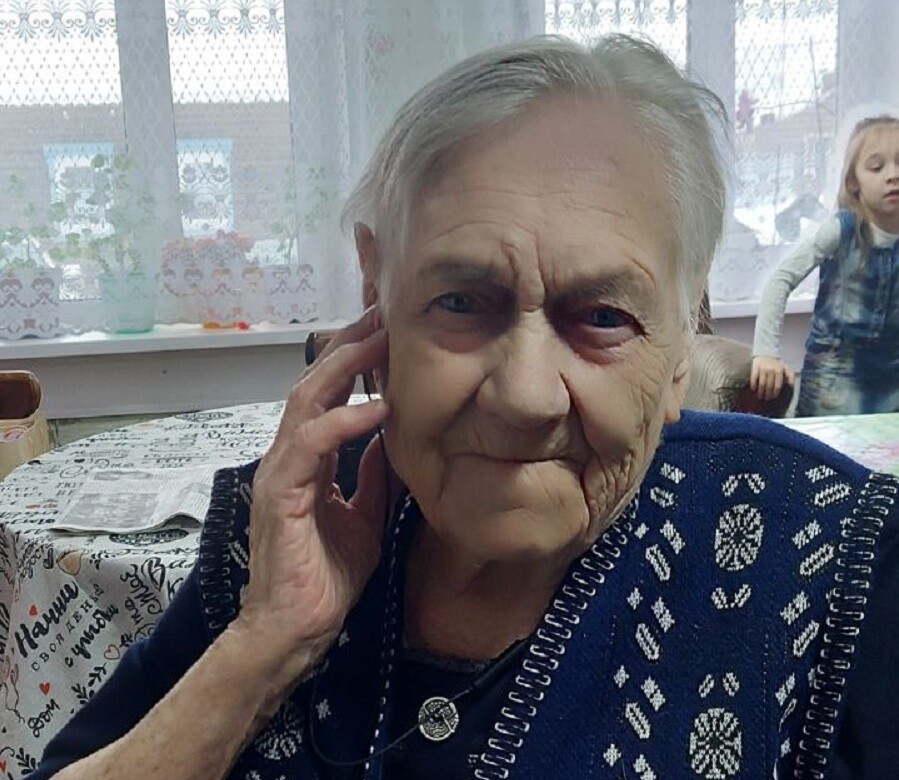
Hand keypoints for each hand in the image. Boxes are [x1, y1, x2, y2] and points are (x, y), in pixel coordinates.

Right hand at [238, 309, 390, 675]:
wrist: (297, 629)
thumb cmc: (325, 577)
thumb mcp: (364, 515)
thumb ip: (370, 476)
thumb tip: (389, 437)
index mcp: (306, 460)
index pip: (327, 395)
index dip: (355, 360)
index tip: (387, 330)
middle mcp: (287, 456)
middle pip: (313, 383)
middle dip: (349, 345)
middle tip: (382, 312)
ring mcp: (279, 472)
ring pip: (305, 401)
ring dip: (344, 367)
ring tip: (380, 339)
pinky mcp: (281, 493)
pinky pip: (311, 444)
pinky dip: (344, 421)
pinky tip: (377, 408)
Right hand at [750, 355, 794, 401]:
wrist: (766, 352)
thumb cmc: (777, 363)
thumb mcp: (786, 367)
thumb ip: (790, 376)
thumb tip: (791, 385)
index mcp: (779, 371)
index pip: (777, 386)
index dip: (775, 393)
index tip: (773, 397)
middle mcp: (771, 370)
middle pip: (769, 386)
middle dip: (768, 394)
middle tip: (766, 399)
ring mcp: (763, 369)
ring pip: (762, 384)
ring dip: (760, 392)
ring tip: (760, 397)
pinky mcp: (755, 367)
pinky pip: (754, 378)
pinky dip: (753, 385)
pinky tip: (753, 389)